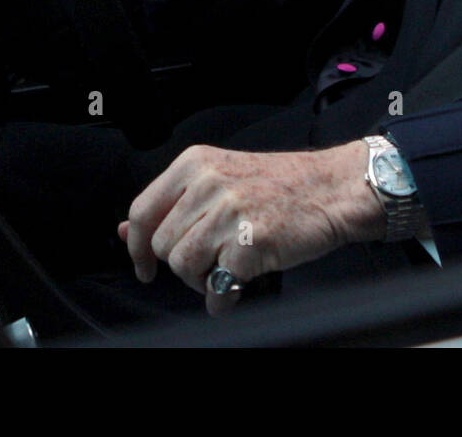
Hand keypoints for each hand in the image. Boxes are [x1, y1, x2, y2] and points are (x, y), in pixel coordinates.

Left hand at [118, 141, 382, 314]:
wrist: (333, 188)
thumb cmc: (281, 186)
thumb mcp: (221, 178)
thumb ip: (174, 203)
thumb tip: (128, 231)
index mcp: (195, 163)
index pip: (143, 210)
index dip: (138, 247)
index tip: (144, 267)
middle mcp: (208, 182)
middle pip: (163, 245)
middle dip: (184, 264)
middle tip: (212, 261)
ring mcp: (229, 211)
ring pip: (184, 267)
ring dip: (203, 280)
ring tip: (228, 269)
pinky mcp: (249, 241)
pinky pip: (217, 289)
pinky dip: (225, 298)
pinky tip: (241, 285)